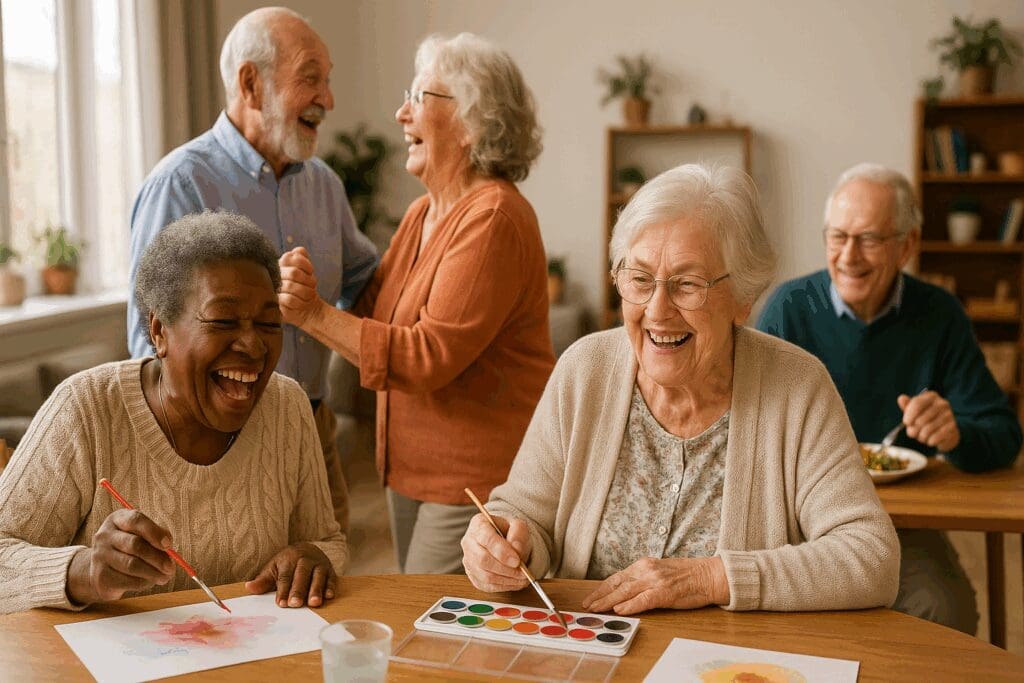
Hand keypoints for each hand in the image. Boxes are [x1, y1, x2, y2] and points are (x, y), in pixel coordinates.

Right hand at [66, 509, 175, 604]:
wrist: (103, 571)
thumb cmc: (130, 548)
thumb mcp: (142, 535)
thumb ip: (157, 536)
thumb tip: (168, 547)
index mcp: (117, 519)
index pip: (135, 520)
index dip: (154, 532)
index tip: (169, 545)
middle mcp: (104, 535)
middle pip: (135, 545)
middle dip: (158, 557)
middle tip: (171, 567)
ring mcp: (99, 556)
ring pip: (132, 565)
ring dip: (154, 573)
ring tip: (165, 576)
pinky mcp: (100, 576)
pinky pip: (128, 581)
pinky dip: (144, 582)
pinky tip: (150, 581)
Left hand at [245, 542, 336, 607]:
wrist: (307, 548)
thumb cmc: (287, 563)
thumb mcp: (274, 568)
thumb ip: (263, 580)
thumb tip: (249, 588)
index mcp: (289, 559)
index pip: (285, 575)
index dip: (283, 589)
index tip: (281, 603)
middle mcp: (305, 559)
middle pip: (302, 575)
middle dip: (299, 589)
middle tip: (296, 604)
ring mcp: (319, 564)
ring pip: (318, 576)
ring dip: (316, 589)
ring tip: (313, 603)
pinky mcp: (330, 570)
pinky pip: (332, 578)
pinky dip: (331, 587)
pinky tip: (329, 596)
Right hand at [278, 247, 324, 327]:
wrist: (308, 306)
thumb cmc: (306, 285)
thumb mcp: (307, 268)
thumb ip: (302, 255)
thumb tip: (298, 250)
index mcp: (283, 263)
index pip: (290, 257)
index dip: (305, 264)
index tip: (310, 272)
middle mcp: (276, 274)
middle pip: (293, 273)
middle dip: (308, 280)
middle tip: (312, 286)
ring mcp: (275, 288)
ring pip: (290, 286)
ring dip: (306, 292)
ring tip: (309, 295)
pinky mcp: (277, 302)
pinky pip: (288, 299)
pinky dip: (300, 302)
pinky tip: (302, 303)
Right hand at [461, 513, 532, 591]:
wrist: (506, 540)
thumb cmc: (510, 531)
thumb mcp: (518, 525)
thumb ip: (518, 534)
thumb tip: (517, 551)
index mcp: (478, 524)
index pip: (486, 538)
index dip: (501, 552)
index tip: (517, 560)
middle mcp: (469, 542)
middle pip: (482, 559)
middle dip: (505, 569)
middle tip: (522, 572)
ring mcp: (468, 560)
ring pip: (484, 576)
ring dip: (506, 580)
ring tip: (523, 578)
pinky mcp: (472, 575)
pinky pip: (486, 585)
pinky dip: (503, 586)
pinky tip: (515, 582)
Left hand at [581, 556, 728, 614]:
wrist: (708, 575)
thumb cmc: (687, 575)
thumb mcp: (660, 571)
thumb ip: (643, 578)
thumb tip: (626, 590)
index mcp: (644, 564)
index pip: (617, 577)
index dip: (602, 588)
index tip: (591, 596)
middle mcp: (646, 570)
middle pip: (617, 584)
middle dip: (600, 596)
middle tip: (587, 605)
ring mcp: (655, 581)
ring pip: (625, 592)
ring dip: (608, 602)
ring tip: (596, 609)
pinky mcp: (664, 593)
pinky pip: (642, 600)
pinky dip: (629, 606)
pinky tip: (619, 610)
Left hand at [898, 390, 959, 451]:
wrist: (946, 431)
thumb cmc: (926, 418)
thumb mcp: (915, 410)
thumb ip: (907, 405)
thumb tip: (901, 398)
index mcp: (931, 396)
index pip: (917, 403)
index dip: (909, 414)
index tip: (906, 423)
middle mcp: (942, 404)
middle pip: (921, 419)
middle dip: (913, 429)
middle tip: (913, 433)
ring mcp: (949, 415)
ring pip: (927, 430)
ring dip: (921, 437)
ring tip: (921, 437)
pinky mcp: (953, 427)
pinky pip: (936, 437)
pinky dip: (930, 441)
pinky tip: (929, 440)